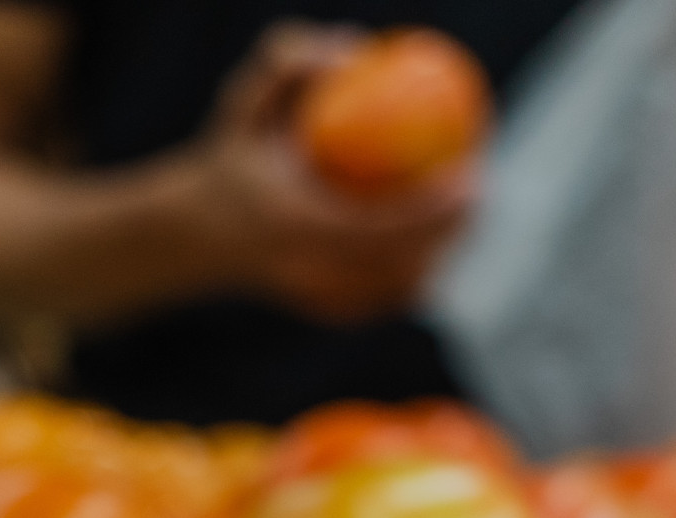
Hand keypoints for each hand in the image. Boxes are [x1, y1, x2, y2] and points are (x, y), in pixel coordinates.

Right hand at [188, 22, 477, 324]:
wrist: (197, 234)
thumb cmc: (233, 159)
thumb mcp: (244, 102)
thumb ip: (287, 64)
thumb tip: (353, 48)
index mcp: (292, 224)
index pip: (378, 227)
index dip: (430, 211)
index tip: (468, 176)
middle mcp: (307, 270)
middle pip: (400, 265)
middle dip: (450, 234)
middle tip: (478, 193)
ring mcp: (318, 297)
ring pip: (398, 288)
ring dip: (438, 254)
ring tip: (463, 216)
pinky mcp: (328, 312)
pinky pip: (385, 299)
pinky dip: (415, 274)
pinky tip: (436, 244)